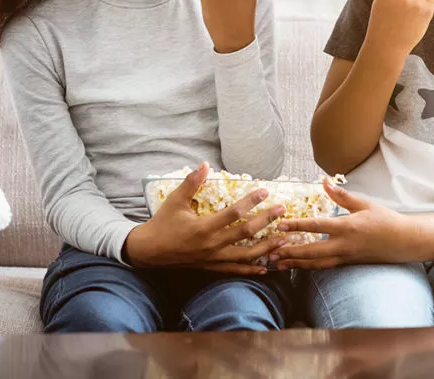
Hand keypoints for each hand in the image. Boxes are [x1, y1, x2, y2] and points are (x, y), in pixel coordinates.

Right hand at [124, 162, 285, 275]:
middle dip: (266, 221)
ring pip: (246, 255)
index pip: (233, 213)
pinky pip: (236, 270)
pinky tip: (267, 268)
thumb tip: (204, 164)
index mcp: (204, 228)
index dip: (251, 202)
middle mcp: (212, 245)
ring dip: (267, 248)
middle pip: (246, 233)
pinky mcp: (212, 267)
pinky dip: (252, 269)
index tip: (265, 192)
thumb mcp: (175, 200)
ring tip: (284, 240)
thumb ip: (191, 183)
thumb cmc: (163, 223)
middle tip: (282, 211)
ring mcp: (214, 259)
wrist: (150, 251)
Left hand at [270, 178, 413, 269]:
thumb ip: (341, 195)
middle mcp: (344, 245)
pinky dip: (308, 268)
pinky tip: (297, 267)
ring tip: (277, 264)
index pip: (317, 226)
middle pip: (312, 252)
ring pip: (316, 264)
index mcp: (347, 227)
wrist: (403, 242)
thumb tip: (324, 180)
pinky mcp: (347, 264)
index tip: (280, 225)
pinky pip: (324, 268)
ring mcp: (345, 257)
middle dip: (290, 253)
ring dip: (295, 264)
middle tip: (270, 252)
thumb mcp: (363, 203)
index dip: (297, 226)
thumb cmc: (384, 220)